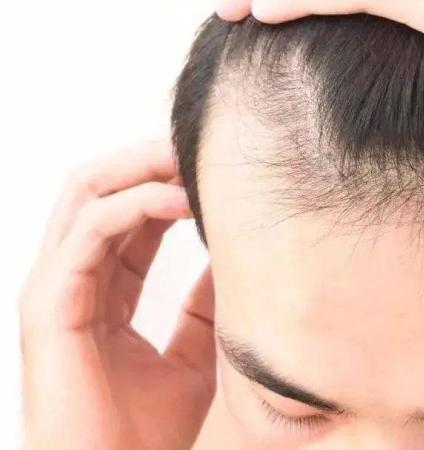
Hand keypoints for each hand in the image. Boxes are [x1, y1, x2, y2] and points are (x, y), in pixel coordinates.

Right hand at [19, 140, 215, 449]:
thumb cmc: (150, 432)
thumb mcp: (197, 352)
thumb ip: (206, 303)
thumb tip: (234, 257)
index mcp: (104, 287)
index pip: (130, 209)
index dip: (170, 178)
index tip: (219, 163)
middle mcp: (74, 278)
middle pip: (103, 186)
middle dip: (153, 157)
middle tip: (204, 142)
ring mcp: (56, 288)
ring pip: (88, 192)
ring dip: (144, 165)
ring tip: (195, 157)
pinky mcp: (49, 306)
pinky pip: (90, 232)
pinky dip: (136, 204)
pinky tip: (183, 199)